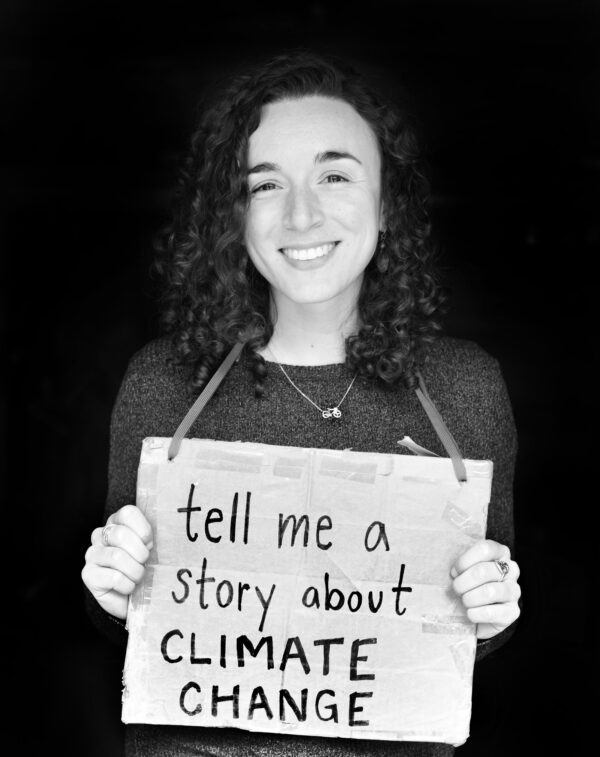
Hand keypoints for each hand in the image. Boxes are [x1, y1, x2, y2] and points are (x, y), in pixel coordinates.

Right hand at [81, 505, 152, 619]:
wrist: (133, 599)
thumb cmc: (144, 569)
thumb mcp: (151, 549)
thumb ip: (152, 536)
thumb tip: (163, 532)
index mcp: (117, 522)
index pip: (127, 513)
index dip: (143, 530)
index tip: (149, 544)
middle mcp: (100, 535)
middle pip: (120, 534)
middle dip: (140, 553)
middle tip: (144, 563)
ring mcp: (92, 554)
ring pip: (117, 557)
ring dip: (135, 571)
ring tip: (138, 577)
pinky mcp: (88, 574)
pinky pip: (114, 577)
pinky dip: (128, 585)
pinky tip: (128, 587)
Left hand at [450, 539, 520, 639]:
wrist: (478, 613)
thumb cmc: (468, 584)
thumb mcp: (464, 569)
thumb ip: (460, 564)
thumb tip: (450, 570)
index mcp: (500, 552)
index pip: (485, 549)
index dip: (464, 561)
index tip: (454, 572)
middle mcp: (511, 569)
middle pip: (483, 571)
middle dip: (463, 583)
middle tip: (456, 589)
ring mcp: (514, 590)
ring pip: (489, 591)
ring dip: (469, 598)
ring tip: (464, 601)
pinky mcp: (513, 612)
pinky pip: (492, 612)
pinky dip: (475, 614)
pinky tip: (470, 613)